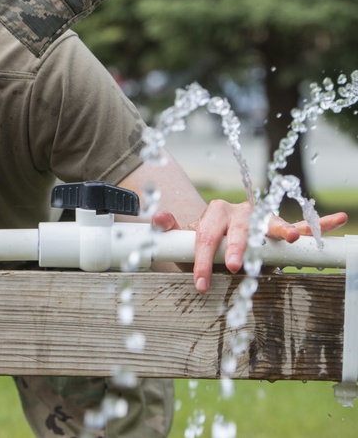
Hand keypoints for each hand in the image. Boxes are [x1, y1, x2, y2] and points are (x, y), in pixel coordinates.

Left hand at [152, 201, 348, 292]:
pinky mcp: (280, 228)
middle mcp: (240, 211)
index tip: (201, 283)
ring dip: (279, 229)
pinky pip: (302, 224)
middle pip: (238, 228)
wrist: (221, 245)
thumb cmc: (205, 249)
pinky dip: (320, 222)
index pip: (206, 235)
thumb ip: (171, 231)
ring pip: (269, 222)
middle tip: (235, 266)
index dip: (203, 259)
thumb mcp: (185, 246)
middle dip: (237, 246)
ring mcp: (261, 218)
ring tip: (287, 238)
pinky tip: (339, 219)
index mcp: (215, 213)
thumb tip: (157, 218)